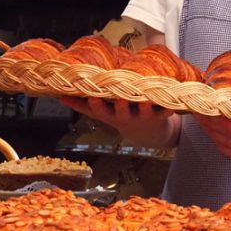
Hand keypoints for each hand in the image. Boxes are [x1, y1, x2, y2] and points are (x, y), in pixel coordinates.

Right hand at [59, 97, 176, 147]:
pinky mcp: (160, 115)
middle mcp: (127, 116)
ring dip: (144, 106)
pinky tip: (172, 105)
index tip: (92, 95)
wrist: (149, 134)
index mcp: (112, 115)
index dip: (96, 104)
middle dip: (120, 105)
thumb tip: (59, 97)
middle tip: (119, 97)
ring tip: (144, 99)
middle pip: (122, 112)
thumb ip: (82, 105)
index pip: (100, 111)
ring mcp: (143, 116)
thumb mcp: (102, 114)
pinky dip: (168, 108)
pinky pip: (165, 112)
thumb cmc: (122, 117)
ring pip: (144, 111)